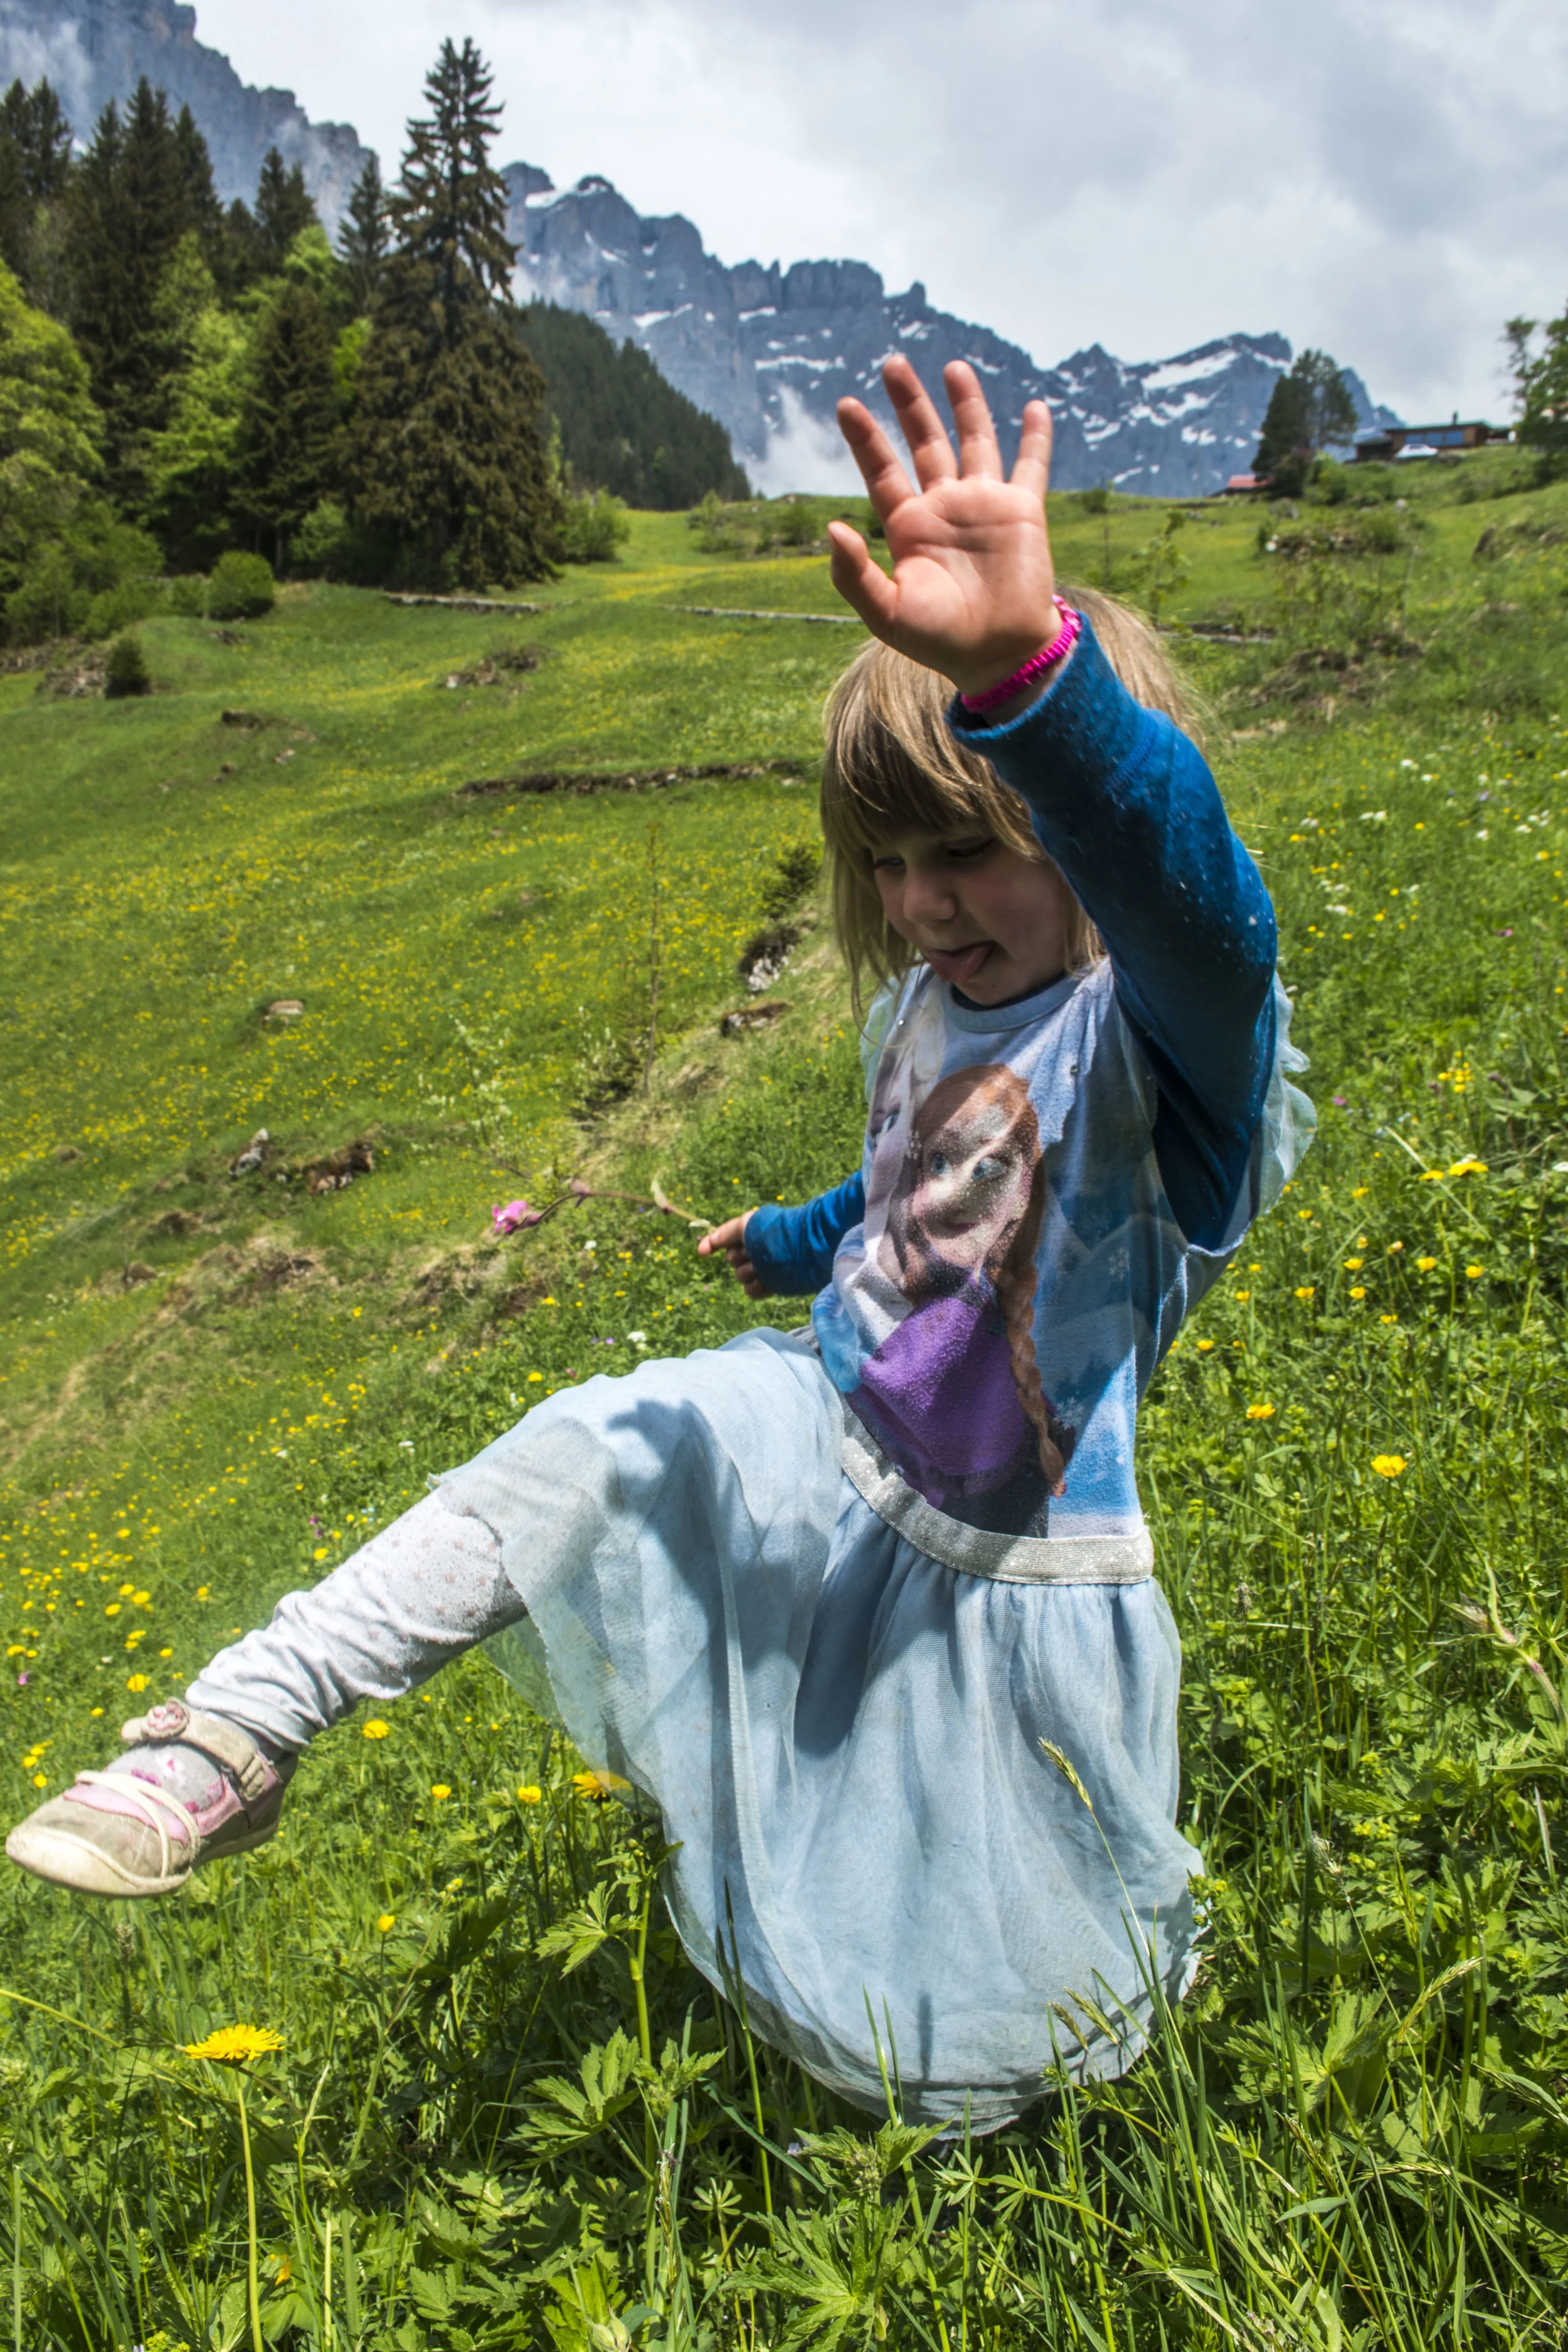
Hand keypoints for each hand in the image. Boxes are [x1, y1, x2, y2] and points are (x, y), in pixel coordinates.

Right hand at [697, 1213, 770, 1299]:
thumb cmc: (773, 1233)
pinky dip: (755, 1287)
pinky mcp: (772, 1285)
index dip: (715, 1244)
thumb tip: (701, 1250)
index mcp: (752, 1234)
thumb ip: (723, 1234)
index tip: (703, 1252)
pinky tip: (764, 1282)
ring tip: (763, 1268)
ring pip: (741, 1276)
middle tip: (753, 1253)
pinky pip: (751, 1291)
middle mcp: (757, 1251)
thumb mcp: (745, 1225)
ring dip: (749, 1272)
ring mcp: (765, 1269)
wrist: (802, 1250)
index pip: (727, 1241)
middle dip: (739, 1257)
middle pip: (732, 1260)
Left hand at [828, 356, 1059, 700]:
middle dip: (909, 404)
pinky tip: (1034, 407)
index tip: (846, 405)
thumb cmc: (939, 640)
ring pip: (973, 441)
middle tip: (893, 364)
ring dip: (965, 405)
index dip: (865, 439)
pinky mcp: (1022, 512)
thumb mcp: (887, 613)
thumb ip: (855, 575)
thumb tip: (832, 528)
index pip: (883, 471)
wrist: (997, 655)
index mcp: (909, 528)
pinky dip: (1035, 437)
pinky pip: (1030, 466)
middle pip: (924, 443)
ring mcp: (984, 506)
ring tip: (953, 367)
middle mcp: (944, 509)